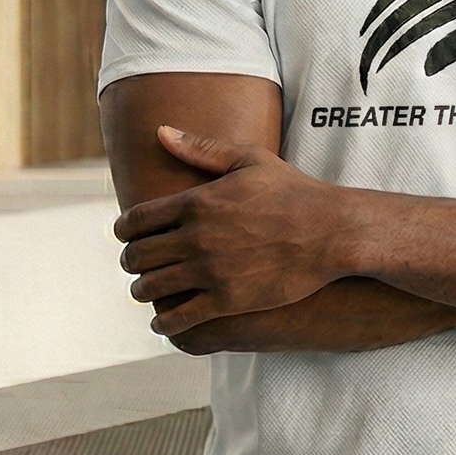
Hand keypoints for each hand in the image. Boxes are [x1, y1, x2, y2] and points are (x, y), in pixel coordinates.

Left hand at [114, 126, 353, 335]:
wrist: (332, 232)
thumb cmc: (294, 192)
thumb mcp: (249, 159)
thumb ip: (201, 148)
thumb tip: (160, 132)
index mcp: (196, 202)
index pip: (136, 220)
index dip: (123, 230)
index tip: (125, 236)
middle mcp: (196, 237)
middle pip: (138, 255)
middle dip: (130, 261)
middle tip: (134, 264)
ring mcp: (210, 271)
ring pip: (151, 288)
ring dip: (142, 290)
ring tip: (146, 290)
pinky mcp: (227, 301)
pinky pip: (179, 318)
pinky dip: (164, 322)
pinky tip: (164, 321)